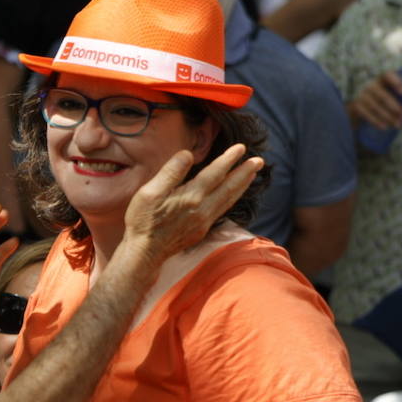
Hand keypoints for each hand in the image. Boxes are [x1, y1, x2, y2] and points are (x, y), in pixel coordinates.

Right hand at [121, 145, 262, 262]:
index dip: (229, 159)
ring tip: (253, 174)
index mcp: (190, 197)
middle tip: (259, 160)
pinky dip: (232, 198)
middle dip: (244, 172)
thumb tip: (187, 154)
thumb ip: (170, 172)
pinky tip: (233, 194)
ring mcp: (204, 222)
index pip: (215, 173)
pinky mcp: (201, 230)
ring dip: (242, 185)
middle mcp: (202, 210)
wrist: (144, 253)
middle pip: (229, 187)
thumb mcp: (149, 192)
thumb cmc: (142, 221)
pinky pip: (222, 210)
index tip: (241, 148)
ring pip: (229, 200)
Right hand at [350, 71, 401, 130]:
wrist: (361, 108)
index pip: (388, 75)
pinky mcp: (356, 106)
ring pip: (374, 105)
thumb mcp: (397, 98)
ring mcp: (362, 95)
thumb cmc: (385, 100)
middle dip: (394, 107)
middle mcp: (371, 85)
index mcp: (383, 80)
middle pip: (382, 95)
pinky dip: (375, 121)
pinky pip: (365, 113)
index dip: (396, 81)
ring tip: (396, 125)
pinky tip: (384, 127)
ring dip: (386, 116)